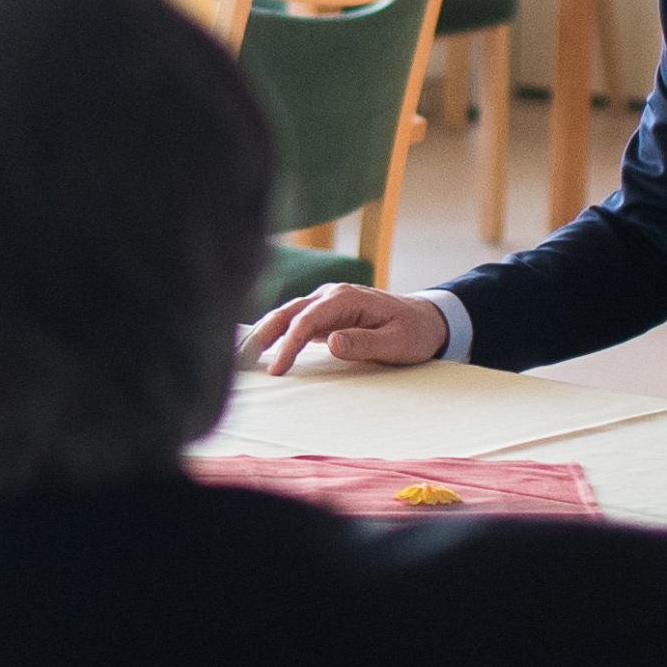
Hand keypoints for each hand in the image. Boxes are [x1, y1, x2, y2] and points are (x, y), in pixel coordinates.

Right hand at [239, 284, 450, 376]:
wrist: (428, 320)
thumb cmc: (414, 332)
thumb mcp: (397, 342)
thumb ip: (364, 342)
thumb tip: (330, 342)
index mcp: (345, 299)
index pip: (305, 321)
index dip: (288, 345)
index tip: (277, 370)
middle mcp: (330, 295)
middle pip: (286, 313)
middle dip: (261, 335)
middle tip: (239, 361)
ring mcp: (325, 303)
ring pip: (284, 315)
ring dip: (262, 334)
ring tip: (239, 357)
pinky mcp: (324, 314)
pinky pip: (293, 322)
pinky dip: (273, 333)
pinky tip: (257, 347)